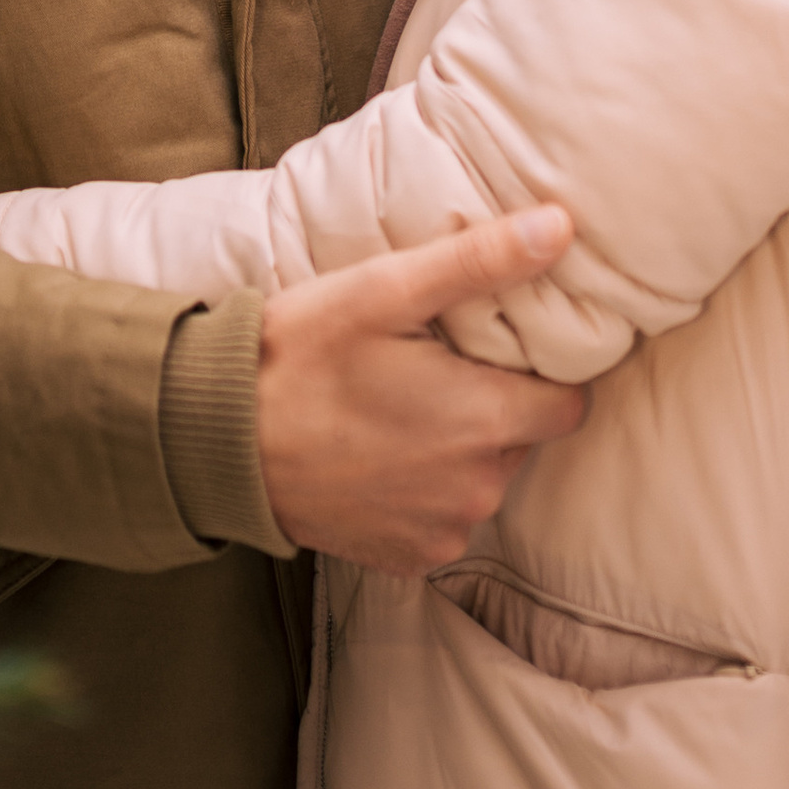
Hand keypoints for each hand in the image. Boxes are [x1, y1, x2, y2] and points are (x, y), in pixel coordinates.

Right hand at [255, 207, 582, 573]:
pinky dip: (421, 493)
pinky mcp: (409, 560)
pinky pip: (442, 519)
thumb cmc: (300, 355)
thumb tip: (561, 228)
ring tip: (393, 412)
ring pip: (482, 480)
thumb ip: (481, 260)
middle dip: (488, 406)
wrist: (220, 440)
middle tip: (426, 372)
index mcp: (485, 420)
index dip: (539, 373)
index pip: (568, 403)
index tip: (493, 351)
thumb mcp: (385, 291)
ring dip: (454, 451)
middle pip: (521, 439)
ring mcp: (443, 531)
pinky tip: (375, 458)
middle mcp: (477, 489)